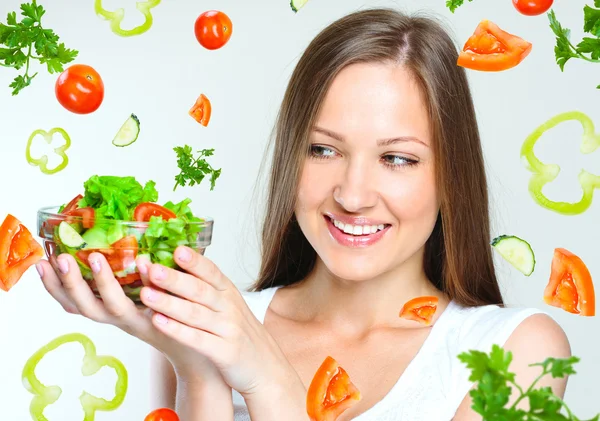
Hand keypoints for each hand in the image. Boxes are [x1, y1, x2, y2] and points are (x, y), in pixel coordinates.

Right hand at [37, 252, 222, 383]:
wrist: (196, 346)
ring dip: (103, 282)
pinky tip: (144, 261)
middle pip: (85, 306)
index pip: (71, 301)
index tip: (41, 263)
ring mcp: (139, 321)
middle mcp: (118, 319)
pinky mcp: (162, 321)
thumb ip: (124, 273)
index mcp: (107, 310)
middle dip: (70, 283)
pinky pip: (152, 301)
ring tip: (98, 257)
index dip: (53, 286)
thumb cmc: (164, 312)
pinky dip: (146, 280)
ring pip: (114, 306)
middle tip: (60, 259)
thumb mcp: (135, 293)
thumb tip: (112, 232)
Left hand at [139, 245, 304, 400]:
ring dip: (169, 303)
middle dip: (175, 279)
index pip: (212, 272)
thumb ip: (208, 290)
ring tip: (146, 295)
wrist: (267, 368)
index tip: (176, 248)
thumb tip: (176, 269)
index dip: (195, 261)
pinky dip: (177, 330)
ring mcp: (229, 330)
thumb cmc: (242, 335)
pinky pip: (197, 339)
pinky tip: (159, 322)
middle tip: (152, 268)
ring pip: (195, 314)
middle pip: (200, 290)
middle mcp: (230, 308)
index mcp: (230, 294)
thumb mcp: (230, 307)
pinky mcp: (225, 353)